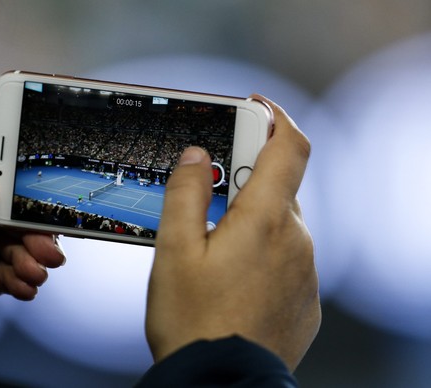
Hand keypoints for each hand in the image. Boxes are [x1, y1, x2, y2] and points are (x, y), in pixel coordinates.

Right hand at [145, 95, 319, 370]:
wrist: (220, 384)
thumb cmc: (192, 320)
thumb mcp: (174, 250)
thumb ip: (187, 193)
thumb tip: (199, 156)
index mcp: (267, 221)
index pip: (290, 146)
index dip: (275, 117)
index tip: (254, 107)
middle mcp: (297, 241)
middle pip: (279, 187)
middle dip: (247, 180)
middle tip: (209, 194)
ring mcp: (305, 272)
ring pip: (281, 225)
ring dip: (252, 221)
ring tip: (212, 249)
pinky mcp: (305, 299)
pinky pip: (287, 259)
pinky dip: (263, 253)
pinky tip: (232, 279)